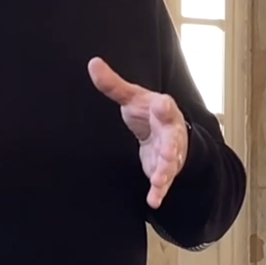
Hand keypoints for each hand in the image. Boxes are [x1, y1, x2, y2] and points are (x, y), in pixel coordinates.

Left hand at [88, 57, 187, 207]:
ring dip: (165, 172)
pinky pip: (164, 182)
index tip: (162, 105)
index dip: (164, 107)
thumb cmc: (150, 113)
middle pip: (172, 140)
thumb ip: (113, 84)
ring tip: (158, 181)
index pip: (166, 107)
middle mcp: (171, 133)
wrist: (171, 134)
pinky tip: (153, 201)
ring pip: (170, 163)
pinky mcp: (165, 170)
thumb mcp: (133, 97)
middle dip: (170, 147)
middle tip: (166, 152)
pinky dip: (159, 192)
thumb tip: (92, 63)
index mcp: (163, 110)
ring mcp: (170, 153)